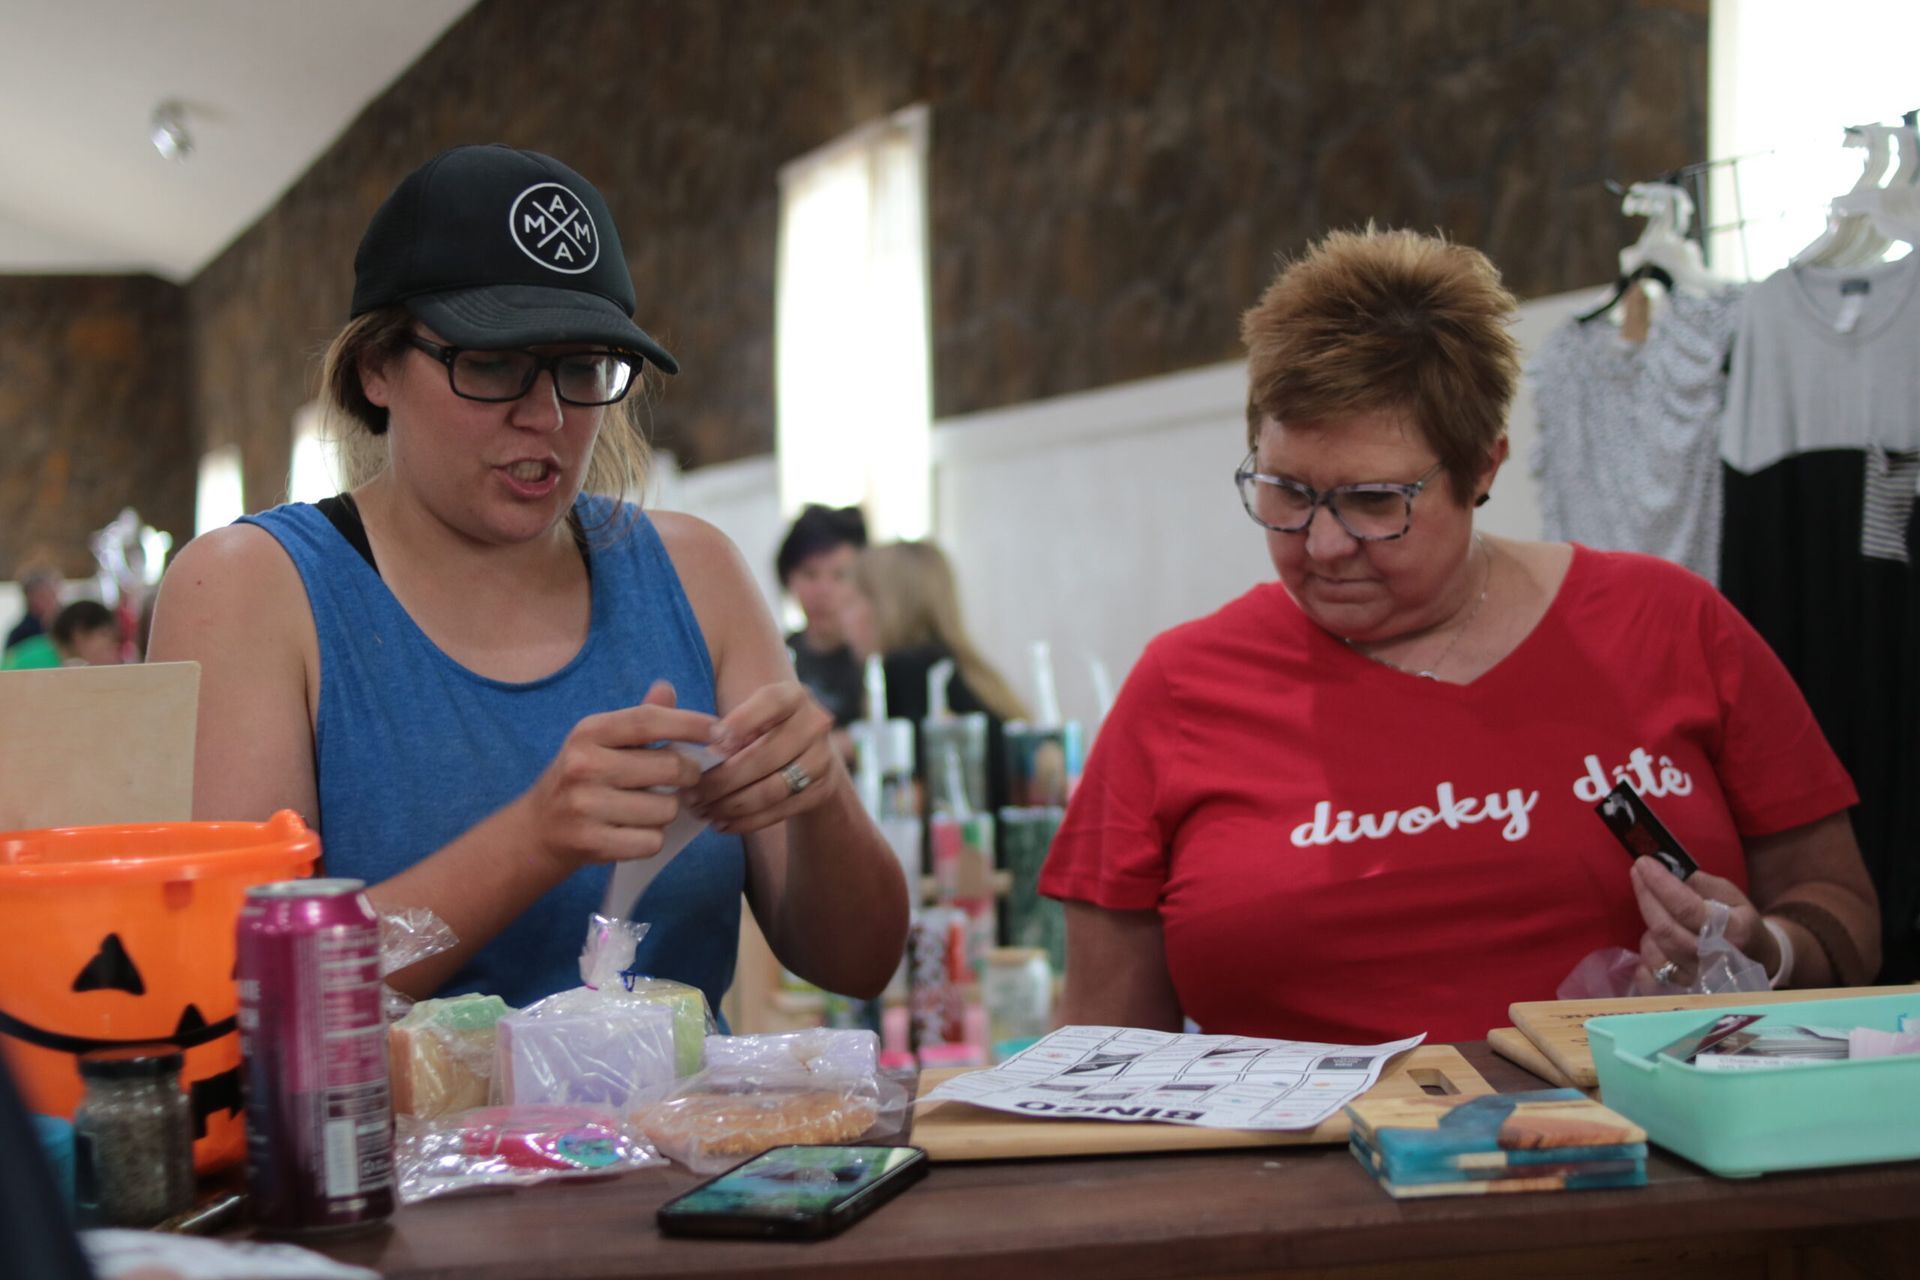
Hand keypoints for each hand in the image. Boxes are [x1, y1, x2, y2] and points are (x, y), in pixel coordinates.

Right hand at [518, 681, 717, 870]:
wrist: (536, 830)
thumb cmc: (581, 779)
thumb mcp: (599, 742)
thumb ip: (637, 719)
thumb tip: (667, 688)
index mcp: (589, 732)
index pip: (650, 720)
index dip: (692, 723)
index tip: (722, 731)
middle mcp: (585, 765)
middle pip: (671, 768)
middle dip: (689, 775)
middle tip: (684, 779)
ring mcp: (586, 805)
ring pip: (666, 808)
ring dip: (667, 811)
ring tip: (646, 808)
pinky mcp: (592, 842)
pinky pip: (652, 841)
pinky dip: (651, 840)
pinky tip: (632, 831)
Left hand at [690, 681, 840, 834]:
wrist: (809, 757)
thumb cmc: (765, 733)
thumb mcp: (752, 718)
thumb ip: (728, 728)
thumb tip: (698, 757)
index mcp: (793, 696)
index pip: (770, 702)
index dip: (740, 722)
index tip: (711, 742)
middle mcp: (814, 724)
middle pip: (764, 756)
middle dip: (721, 780)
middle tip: (690, 795)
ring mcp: (822, 760)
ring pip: (771, 790)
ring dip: (731, 805)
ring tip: (703, 811)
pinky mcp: (820, 791)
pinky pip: (779, 811)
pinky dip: (746, 821)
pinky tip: (722, 823)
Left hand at [1629, 858, 1779, 988]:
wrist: (1757, 960)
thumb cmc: (1740, 922)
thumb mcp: (1732, 896)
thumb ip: (1701, 884)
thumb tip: (1667, 869)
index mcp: (1732, 932)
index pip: (1687, 908)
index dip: (1660, 884)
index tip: (1643, 863)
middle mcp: (1714, 960)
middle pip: (1665, 929)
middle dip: (1646, 896)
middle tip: (1638, 873)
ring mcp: (1697, 980)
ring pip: (1654, 950)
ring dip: (1649, 926)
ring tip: (1658, 912)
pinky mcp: (1681, 992)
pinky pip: (1648, 973)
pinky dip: (1646, 953)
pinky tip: (1655, 940)